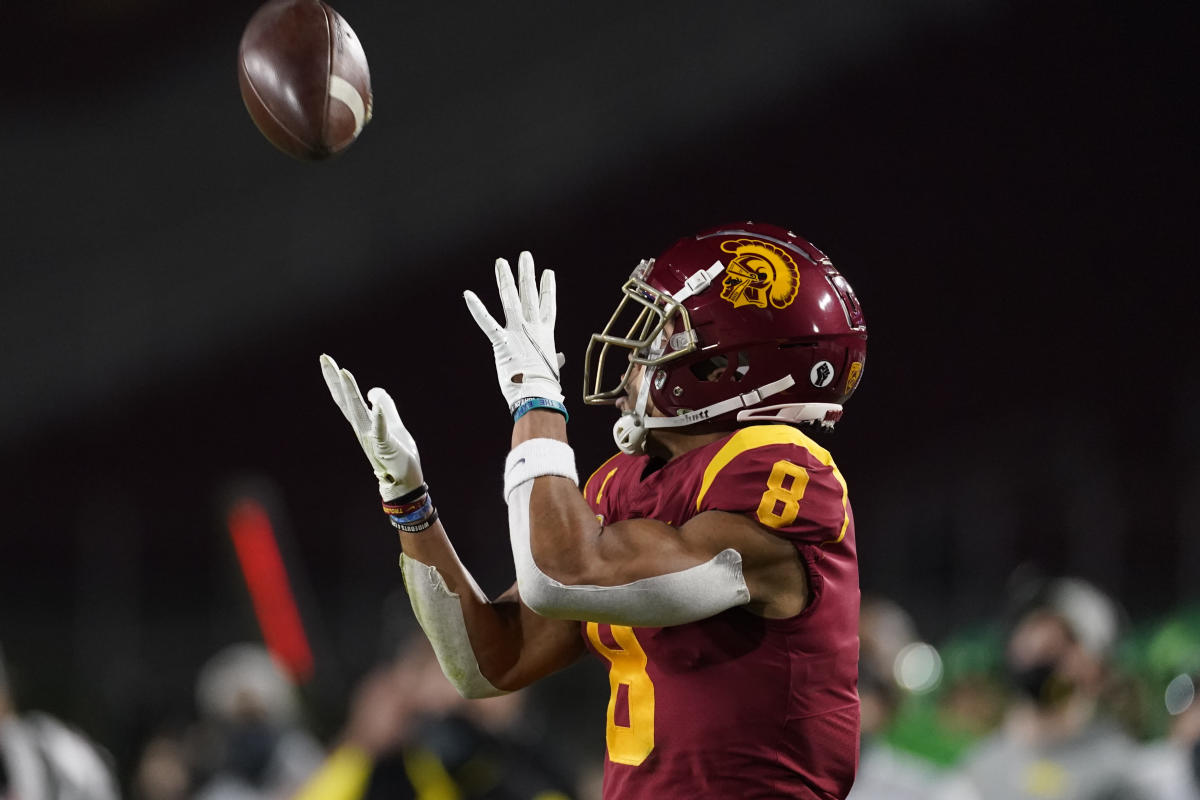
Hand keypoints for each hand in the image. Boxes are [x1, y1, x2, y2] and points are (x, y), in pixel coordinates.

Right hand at [320, 354, 422, 500]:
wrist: (404, 481)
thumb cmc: (397, 455)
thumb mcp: (393, 424)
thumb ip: (385, 406)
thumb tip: (373, 391)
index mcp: (364, 422)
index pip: (346, 397)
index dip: (336, 379)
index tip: (326, 359)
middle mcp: (362, 428)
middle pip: (346, 400)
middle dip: (335, 379)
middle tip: (324, 358)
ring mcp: (371, 437)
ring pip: (358, 412)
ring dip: (351, 392)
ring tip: (344, 372)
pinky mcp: (385, 447)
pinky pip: (380, 431)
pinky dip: (378, 418)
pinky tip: (375, 405)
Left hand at [463, 251, 564, 412]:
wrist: (538, 395)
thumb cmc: (545, 386)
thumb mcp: (551, 369)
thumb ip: (554, 359)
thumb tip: (560, 358)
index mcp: (546, 334)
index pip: (548, 305)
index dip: (548, 288)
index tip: (547, 273)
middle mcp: (532, 328)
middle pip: (529, 294)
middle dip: (526, 273)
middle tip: (525, 256)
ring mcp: (517, 332)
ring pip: (510, 299)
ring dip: (505, 280)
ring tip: (501, 262)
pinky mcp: (501, 342)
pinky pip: (487, 322)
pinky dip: (477, 309)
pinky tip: (468, 294)